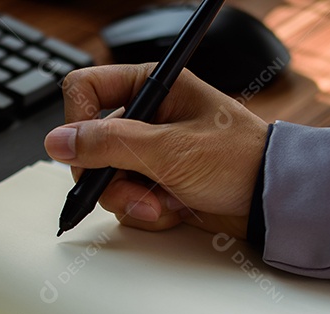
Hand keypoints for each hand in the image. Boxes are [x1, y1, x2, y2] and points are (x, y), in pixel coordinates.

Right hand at [45, 65, 268, 237]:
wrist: (271, 200)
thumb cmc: (240, 159)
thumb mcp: (169, 149)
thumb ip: (108, 144)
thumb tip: (58, 141)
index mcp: (152, 86)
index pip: (85, 91)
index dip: (77, 123)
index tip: (84, 152)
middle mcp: (146, 117)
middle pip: (90, 146)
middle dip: (110, 177)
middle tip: (134, 190)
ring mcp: (149, 153)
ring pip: (105, 180)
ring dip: (132, 200)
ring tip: (164, 202)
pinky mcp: (154, 183)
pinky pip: (126, 201)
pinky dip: (147, 211)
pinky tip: (175, 207)